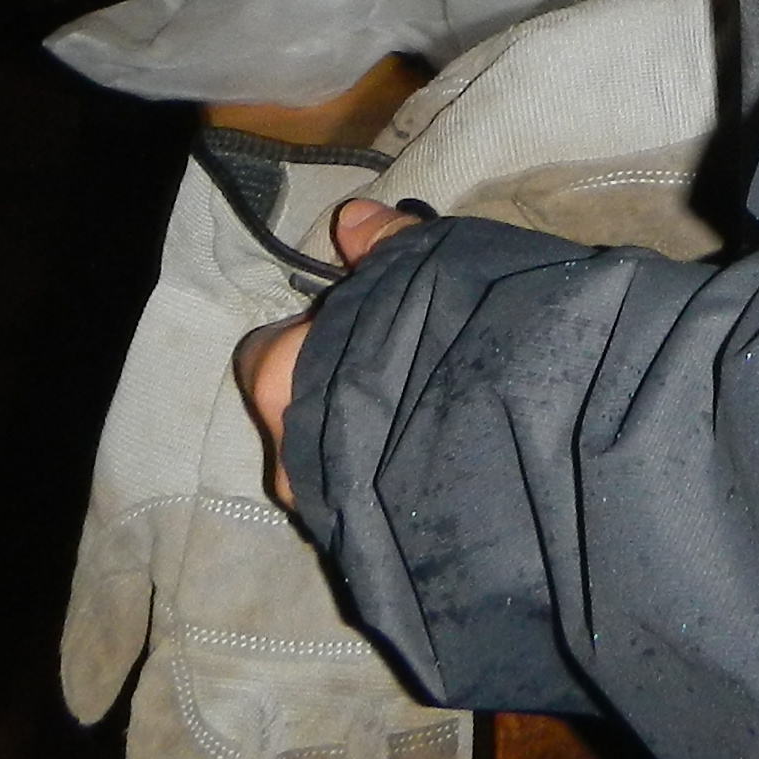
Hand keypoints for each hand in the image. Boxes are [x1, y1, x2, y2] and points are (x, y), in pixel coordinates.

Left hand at [235, 198, 427, 511]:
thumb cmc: (440, 346)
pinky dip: (388, 476)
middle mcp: (284, 448)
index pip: (266, 351)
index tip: (359, 326)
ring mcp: (321, 505)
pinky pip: (364, 497)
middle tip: (396, 369)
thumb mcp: (417, 269)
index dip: (311, 336)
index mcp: (278, 375)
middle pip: (298, 408)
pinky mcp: (363, 540)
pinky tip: (433, 454)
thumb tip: (351, 219)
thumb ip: (380, 244)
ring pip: (330, 458)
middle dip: (337, 390)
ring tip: (421, 414)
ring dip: (363, 438)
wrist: (492, 448)